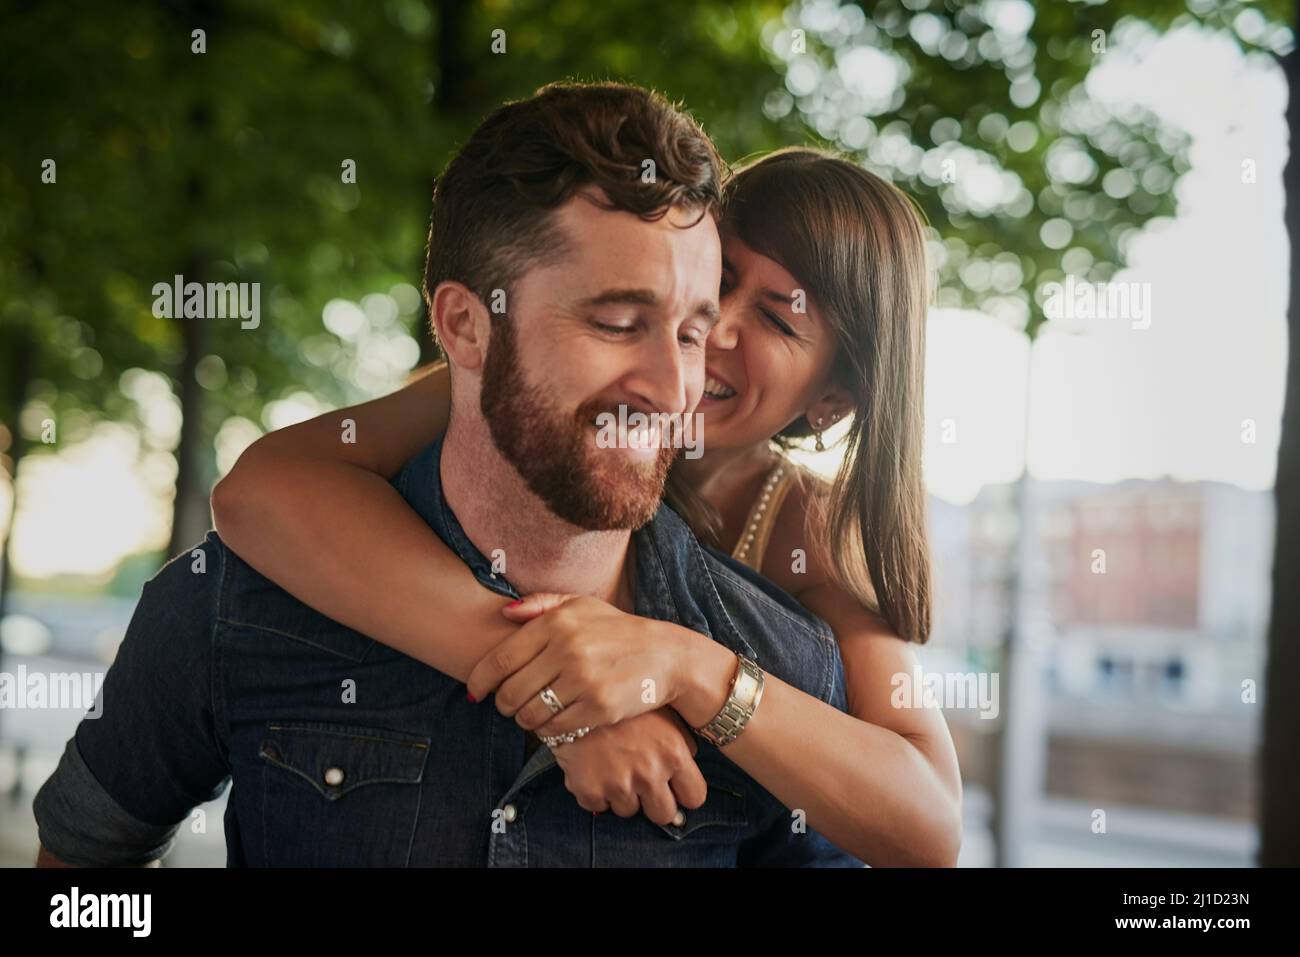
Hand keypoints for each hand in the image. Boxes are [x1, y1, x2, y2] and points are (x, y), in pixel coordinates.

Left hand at [467, 593, 693, 739]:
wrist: (666, 656)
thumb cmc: (618, 631)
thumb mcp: (583, 606)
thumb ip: (541, 604)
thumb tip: (504, 613)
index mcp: (557, 623)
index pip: (501, 659)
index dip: (481, 680)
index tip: (475, 691)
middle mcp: (567, 650)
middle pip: (511, 693)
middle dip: (503, 705)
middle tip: (510, 706)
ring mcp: (583, 680)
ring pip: (529, 715)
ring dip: (525, 720)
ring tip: (533, 714)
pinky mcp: (598, 708)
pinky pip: (554, 730)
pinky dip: (548, 731)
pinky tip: (555, 722)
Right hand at [551, 708, 707, 824]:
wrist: (574, 692)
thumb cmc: (622, 699)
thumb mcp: (663, 711)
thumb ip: (681, 741)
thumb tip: (688, 765)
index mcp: (673, 753)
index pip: (694, 797)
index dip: (684, 794)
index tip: (675, 790)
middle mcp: (649, 772)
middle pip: (663, 814)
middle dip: (654, 802)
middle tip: (641, 782)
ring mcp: (618, 784)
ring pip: (628, 811)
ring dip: (622, 795)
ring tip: (613, 765)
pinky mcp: (589, 789)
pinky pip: (597, 806)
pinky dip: (595, 793)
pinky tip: (593, 767)